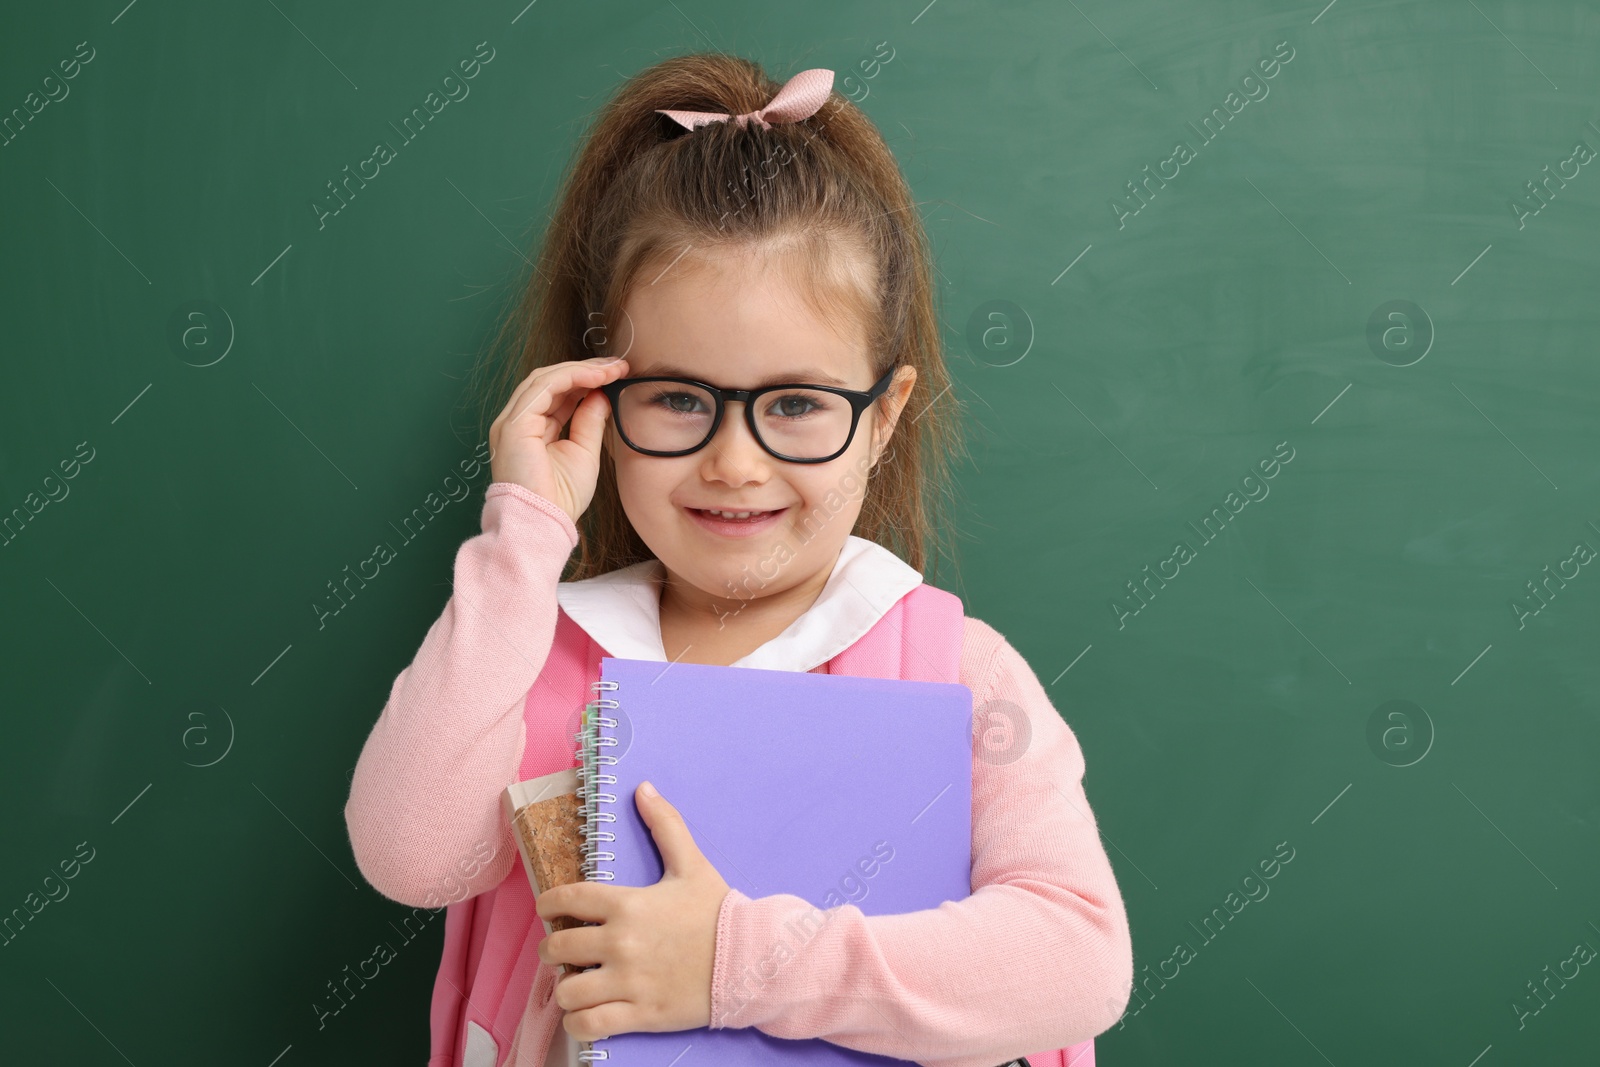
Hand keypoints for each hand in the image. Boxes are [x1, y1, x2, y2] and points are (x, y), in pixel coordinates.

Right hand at [488, 355, 629, 523]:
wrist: (543, 524)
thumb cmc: (561, 499)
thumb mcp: (584, 453)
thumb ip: (589, 422)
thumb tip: (600, 395)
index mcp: (531, 429)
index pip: (557, 393)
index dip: (586, 380)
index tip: (616, 374)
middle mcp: (517, 422)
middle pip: (550, 381)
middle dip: (586, 370)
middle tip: (618, 365)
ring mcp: (511, 421)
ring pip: (545, 378)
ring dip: (582, 370)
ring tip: (612, 368)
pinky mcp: (513, 424)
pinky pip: (543, 387)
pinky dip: (571, 376)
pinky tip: (597, 377)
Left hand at [535, 781, 731, 1041]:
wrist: (751, 960)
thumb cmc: (719, 913)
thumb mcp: (692, 865)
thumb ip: (665, 825)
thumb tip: (643, 788)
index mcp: (628, 904)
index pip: (567, 898)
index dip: (548, 903)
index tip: (547, 909)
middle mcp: (621, 943)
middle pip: (557, 947)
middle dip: (553, 948)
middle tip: (562, 950)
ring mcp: (629, 982)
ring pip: (567, 991)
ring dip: (565, 988)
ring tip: (575, 983)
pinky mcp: (640, 1014)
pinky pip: (588, 1026)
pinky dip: (578, 1022)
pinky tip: (584, 1013)